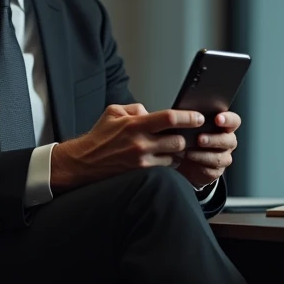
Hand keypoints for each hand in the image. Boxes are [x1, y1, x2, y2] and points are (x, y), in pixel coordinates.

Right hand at [50, 103, 204, 192]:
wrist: (84, 162)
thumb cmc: (100, 136)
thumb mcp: (114, 112)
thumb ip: (136, 109)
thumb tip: (153, 112)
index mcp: (135, 125)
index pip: (169, 118)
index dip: (188, 117)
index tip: (199, 117)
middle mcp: (140, 144)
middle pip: (178, 141)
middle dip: (186, 138)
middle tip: (188, 134)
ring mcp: (142, 161)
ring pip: (174, 157)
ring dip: (177, 152)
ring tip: (172, 147)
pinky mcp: (142, 174)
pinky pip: (165, 169)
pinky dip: (168, 163)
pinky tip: (164, 158)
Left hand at [175, 112, 240, 189]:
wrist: (183, 159)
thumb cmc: (188, 137)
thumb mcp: (190, 126)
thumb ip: (194, 119)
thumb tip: (186, 112)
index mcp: (225, 127)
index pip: (233, 121)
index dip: (228, 119)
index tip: (217, 119)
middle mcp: (228, 141)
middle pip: (228, 140)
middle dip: (213, 139)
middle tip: (199, 139)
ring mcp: (224, 157)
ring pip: (219, 157)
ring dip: (203, 155)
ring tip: (188, 152)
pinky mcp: (216, 171)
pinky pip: (211, 169)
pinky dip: (198, 165)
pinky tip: (188, 160)